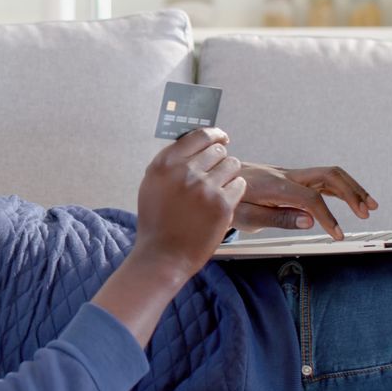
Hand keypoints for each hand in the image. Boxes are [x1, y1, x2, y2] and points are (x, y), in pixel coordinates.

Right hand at [134, 127, 246, 276]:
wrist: (163, 255)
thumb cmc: (156, 222)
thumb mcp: (151, 184)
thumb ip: (170, 163)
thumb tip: (192, 146)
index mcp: (165, 164)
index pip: (199, 136)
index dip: (215, 135)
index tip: (222, 138)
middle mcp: (185, 172)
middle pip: (218, 150)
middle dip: (220, 161)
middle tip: (215, 176)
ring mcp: (205, 188)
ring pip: (232, 165)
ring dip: (229, 175)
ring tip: (219, 190)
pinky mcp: (222, 205)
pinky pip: (239, 185)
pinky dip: (235, 191)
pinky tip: (223, 202)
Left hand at [232, 163, 379, 239]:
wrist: (215, 181)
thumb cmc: (227, 200)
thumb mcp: (244, 215)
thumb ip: (277, 218)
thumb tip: (310, 221)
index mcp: (274, 185)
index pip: (310, 199)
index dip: (328, 217)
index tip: (337, 235)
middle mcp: (285, 175)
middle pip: (328, 175)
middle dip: (351, 192)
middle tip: (366, 212)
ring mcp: (289, 175)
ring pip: (328, 175)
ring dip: (351, 188)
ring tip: (368, 206)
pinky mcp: (290, 179)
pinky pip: (320, 180)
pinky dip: (339, 189)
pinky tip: (351, 200)